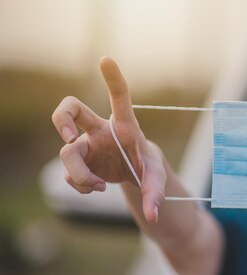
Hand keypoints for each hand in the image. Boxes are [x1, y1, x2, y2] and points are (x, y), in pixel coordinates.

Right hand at [51, 57, 164, 222]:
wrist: (135, 173)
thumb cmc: (148, 164)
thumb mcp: (157, 177)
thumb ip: (156, 193)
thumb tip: (153, 215)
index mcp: (124, 125)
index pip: (119, 98)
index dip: (112, 79)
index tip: (106, 59)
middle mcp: (99, 129)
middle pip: (70, 108)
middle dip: (61, 118)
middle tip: (69, 137)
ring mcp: (85, 143)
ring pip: (67, 153)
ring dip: (79, 175)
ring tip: (99, 187)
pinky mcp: (78, 160)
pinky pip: (69, 173)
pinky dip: (80, 184)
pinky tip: (96, 188)